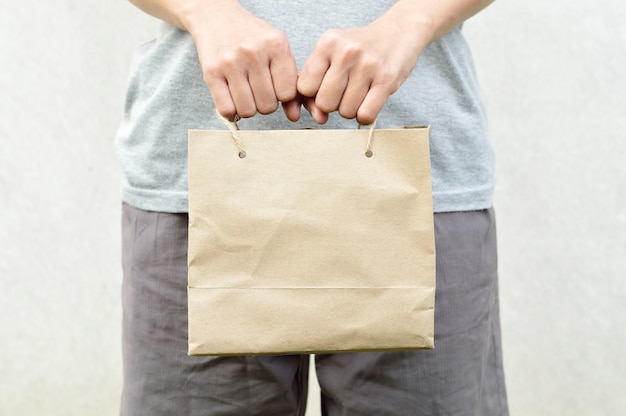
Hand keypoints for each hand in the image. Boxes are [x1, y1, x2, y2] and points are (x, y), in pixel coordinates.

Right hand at [183, 0, 299, 119]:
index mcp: (276, 45)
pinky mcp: (211, 72)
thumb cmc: (251, 37)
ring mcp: (231, 62)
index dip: (282, 96)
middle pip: (268, 105)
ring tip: (246, 93)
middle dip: (265, 103)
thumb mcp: (276, 51)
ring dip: (248, 108)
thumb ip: (290, 83)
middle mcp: (254, 52)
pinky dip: (231, 110)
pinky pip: (226, 109)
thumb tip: (294, 116)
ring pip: (248, 110)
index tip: (275, 87)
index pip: (288, 93)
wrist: (216, 17)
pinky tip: (232, 98)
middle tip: (258, 90)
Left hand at [297, 8, 432, 124]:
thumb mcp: (332, 55)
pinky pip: (366, 114)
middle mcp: (346, 51)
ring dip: (352, 109)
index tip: (326, 88)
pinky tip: (369, 102)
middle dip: (333, 104)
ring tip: (360, 92)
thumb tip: (318, 117)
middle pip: (324, 103)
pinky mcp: (387, 79)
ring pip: (345, 112)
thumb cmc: (360, 49)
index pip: (305, 88)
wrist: (398, 32)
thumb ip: (317, 84)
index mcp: (327, 43)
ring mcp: (367, 65)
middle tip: (345, 91)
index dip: (314, 95)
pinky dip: (366, 116)